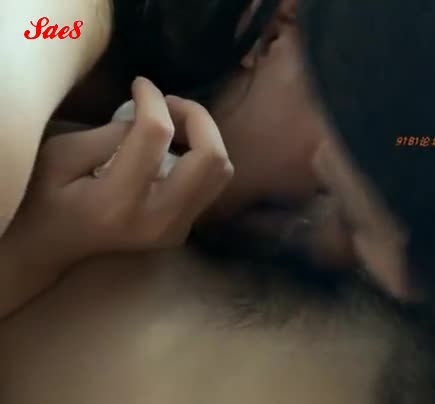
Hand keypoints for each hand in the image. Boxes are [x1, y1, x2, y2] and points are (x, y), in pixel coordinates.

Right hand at [8, 77, 233, 263]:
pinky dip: (202, 157)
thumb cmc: (47, 197)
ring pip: (221, 172)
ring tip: (175, 122)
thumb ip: (109, 135)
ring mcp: (175, 230)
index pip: (157, 135)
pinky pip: (211, 186)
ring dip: (205, 137)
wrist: (52, 247)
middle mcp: (157, 220)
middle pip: (211, 158)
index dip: (154, 99)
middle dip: (197, 118)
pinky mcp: (182, 230)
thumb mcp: (61, 156)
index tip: (141, 84)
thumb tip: (149, 118)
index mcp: (118, 201)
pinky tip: (176, 146)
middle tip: (169, 103)